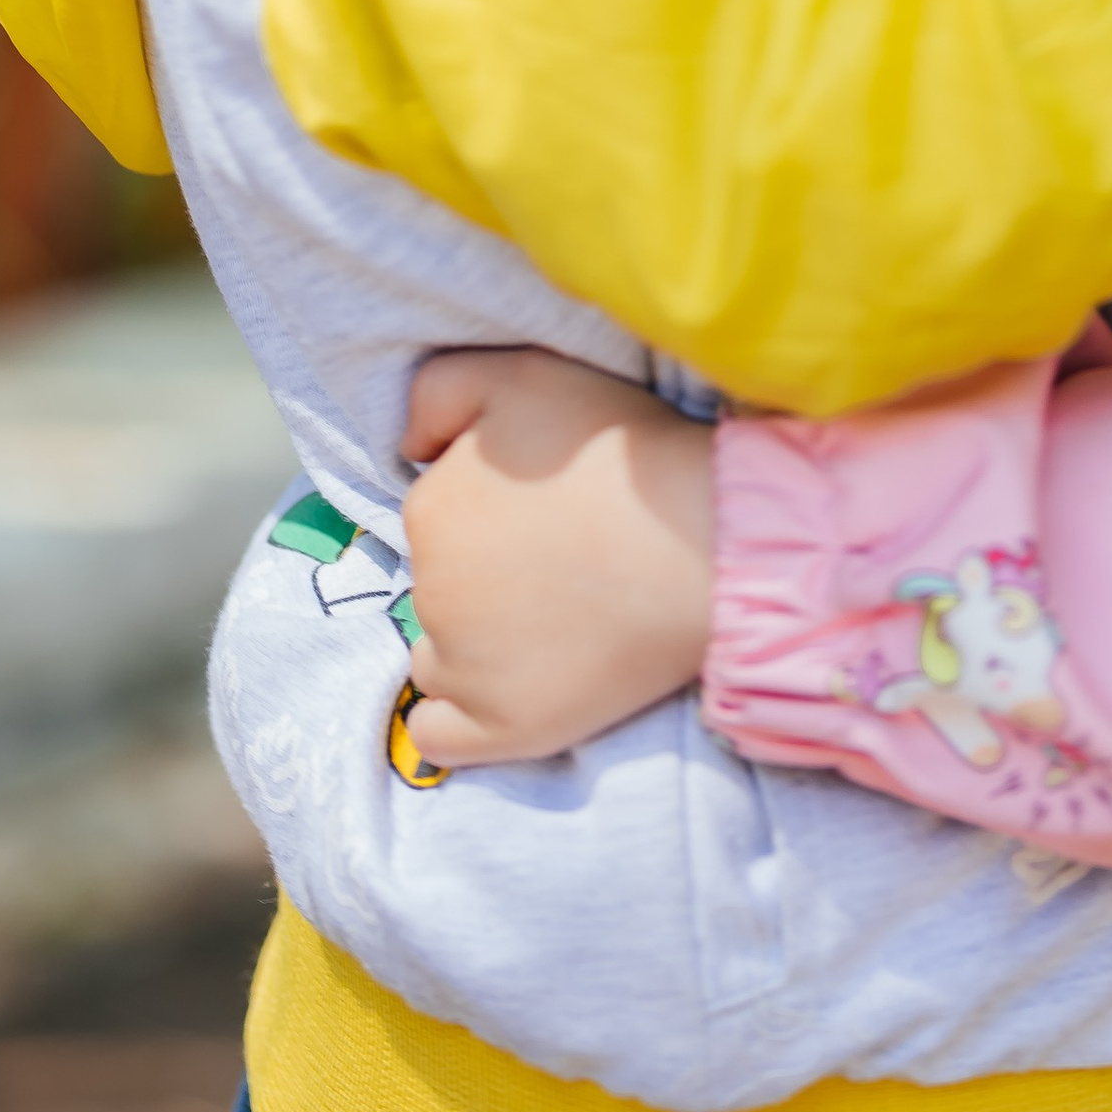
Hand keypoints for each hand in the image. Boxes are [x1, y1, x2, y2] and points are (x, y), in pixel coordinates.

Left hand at [398, 347, 714, 767]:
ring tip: (548, 622)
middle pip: (437, 585)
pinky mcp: (506, 729)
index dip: (486, 510)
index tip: (543, 509)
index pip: (435, 517)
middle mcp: (431, 594)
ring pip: (436, 656)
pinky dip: (454, 720)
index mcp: (429, 511)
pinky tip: (496, 693)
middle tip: (560, 560)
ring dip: (470, 643)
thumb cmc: (617, 449)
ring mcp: (467, 670)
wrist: (702, 536)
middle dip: (482, 573)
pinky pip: (437, 737)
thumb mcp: (518, 374)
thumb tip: (409, 445)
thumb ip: (436, 393)